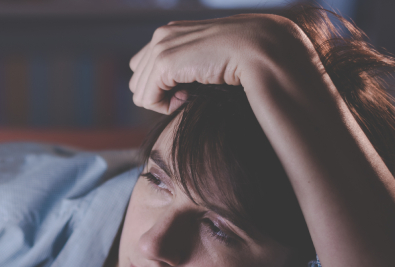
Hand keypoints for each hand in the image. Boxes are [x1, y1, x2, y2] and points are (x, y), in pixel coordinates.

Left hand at [129, 14, 296, 112]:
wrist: (257, 49)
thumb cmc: (238, 61)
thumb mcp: (205, 62)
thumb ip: (185, 69)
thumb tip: (171, 93)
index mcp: (169, 33)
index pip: (142, 69)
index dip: (160, 87)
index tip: (186, 89)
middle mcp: (161, 35)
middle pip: (137, 82)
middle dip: (159, 96)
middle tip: (188, 94)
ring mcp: (161, 47)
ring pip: (140, 93)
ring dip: (164, 102)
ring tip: (190, 95)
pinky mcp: (164, 62)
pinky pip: (147, 99)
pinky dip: (165, 107)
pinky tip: (187, 97)